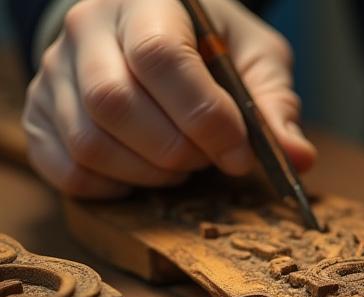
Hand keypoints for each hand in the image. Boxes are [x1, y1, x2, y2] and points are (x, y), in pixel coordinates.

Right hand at [23, 0, 314, 197]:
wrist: (151, 28)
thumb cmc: (211, 43)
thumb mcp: (253, 58)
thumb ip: (274, 104)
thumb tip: (298, 159)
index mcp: (147, 1)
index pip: (162, 58)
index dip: (204, 117)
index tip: (239, 154)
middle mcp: (88, 29)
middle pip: (115, 103)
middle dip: (176, 150)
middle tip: (208, 159)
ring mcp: (56, 72)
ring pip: (88, 141)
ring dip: (147, 173)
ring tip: (181, 166)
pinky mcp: (42, 113)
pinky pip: (66, 168)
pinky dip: (112, 188)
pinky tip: (144, 175)